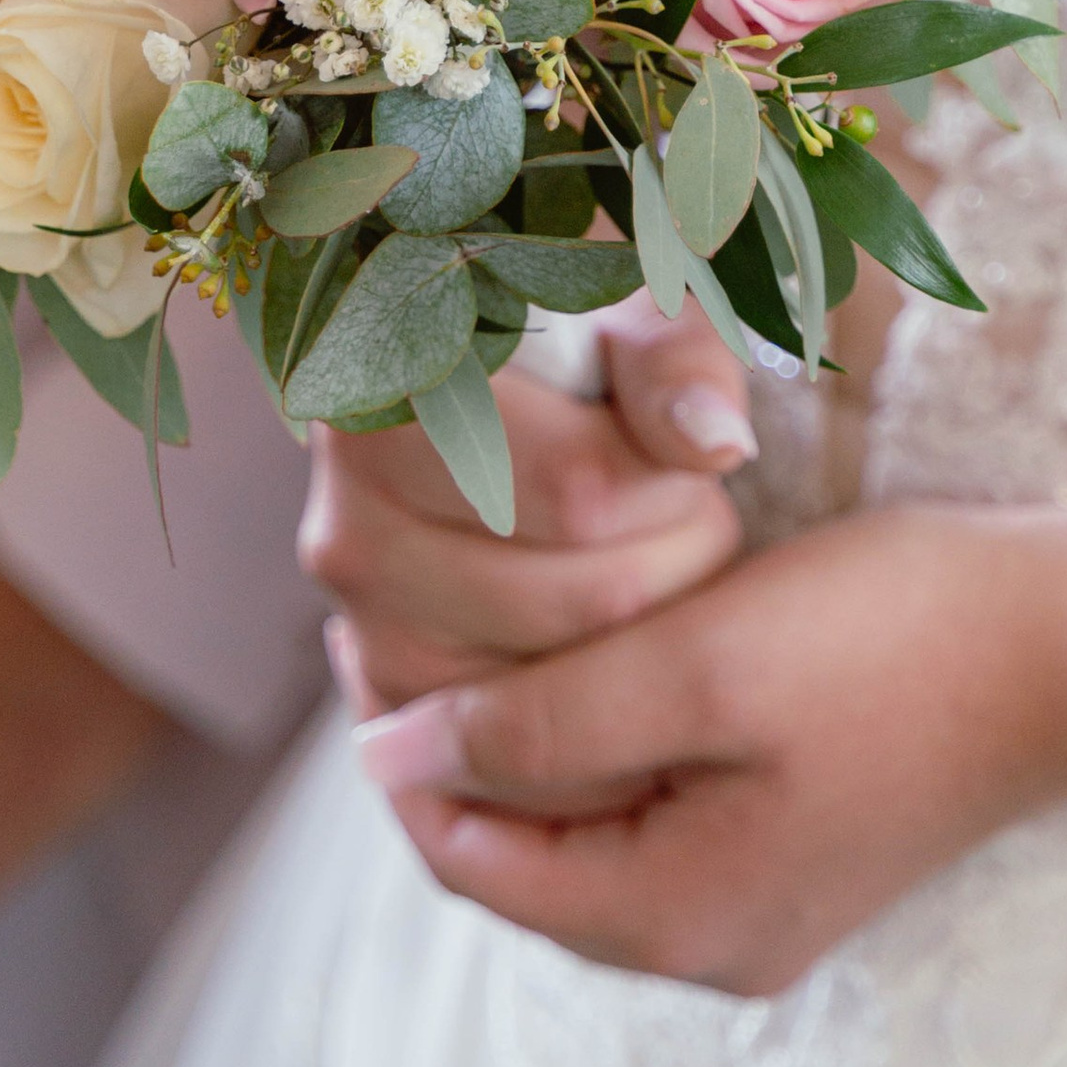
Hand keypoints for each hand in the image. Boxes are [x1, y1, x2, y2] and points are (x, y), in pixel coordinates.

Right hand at [301, 308, 756, 717]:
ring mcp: (365, 625)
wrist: (489, 371)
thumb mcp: (629, 299)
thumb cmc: (571, 320)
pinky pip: (513, 767)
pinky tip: (636, 666)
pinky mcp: (393, 698)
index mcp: (397, 405)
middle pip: (579, 605)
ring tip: (650, 562)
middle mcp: (351, 525)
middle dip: (673, 566)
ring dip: (640, 645)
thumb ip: (674, 357)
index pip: (582, 496)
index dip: (670, 488)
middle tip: (688, 513)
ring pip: (553, 698)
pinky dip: (595, 732)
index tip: (687, 450)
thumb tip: (715, 445)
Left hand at [356, 502, 1066, 995]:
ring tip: (490, 626)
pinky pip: (651, 816)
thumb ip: (541, 726)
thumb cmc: (896, 643)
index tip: (370, 636)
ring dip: (529, 745)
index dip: (401, 753)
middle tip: (417, 620)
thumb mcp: (696, 665)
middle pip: (519, 857)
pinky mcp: (797, 856)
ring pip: (582, 833)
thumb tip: (386, 761)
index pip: (467, 857)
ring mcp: (760, 909)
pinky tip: (597, 655)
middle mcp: (709, 945)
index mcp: (673, 920)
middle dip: (458, 752)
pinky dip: (603, 746)